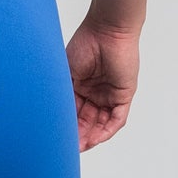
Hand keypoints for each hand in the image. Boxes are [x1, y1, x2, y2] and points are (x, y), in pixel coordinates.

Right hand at [66, 18, 139, 149]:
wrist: (107, 30)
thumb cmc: (85, 44)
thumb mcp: (67, 74)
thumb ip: (62, 95)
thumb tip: (53, 116)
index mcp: (81, 86)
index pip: (73, 112)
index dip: (66, 126)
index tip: (56, 138)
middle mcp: (96, 92)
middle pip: (87, 121)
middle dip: (78, 136)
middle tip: (67, 147)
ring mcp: (110, 94)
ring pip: (101, 123)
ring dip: (91, 137)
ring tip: (79, 146)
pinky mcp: (124, 95)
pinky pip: (116, 119)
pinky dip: (106, 130)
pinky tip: (94, 139)